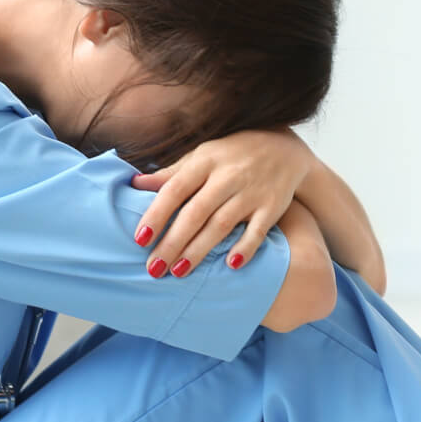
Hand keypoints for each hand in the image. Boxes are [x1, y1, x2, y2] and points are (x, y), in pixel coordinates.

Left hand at [129, 127, 315, 277]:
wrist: (286, 149)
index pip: (176, 189)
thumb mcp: (202, 155)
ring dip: (200, 250)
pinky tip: (231, 265)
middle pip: (195, 213)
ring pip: (222, 224)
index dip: (157, 214)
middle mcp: (228, 176)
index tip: (140, 239)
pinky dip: (246, 247)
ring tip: (179, 272)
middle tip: (154, 268)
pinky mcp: (272, 207)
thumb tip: (134, 183)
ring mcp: (251, 192)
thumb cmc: (234, 154)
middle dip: (173, 242)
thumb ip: (172, 172)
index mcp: (206, 162)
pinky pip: (258, 230)